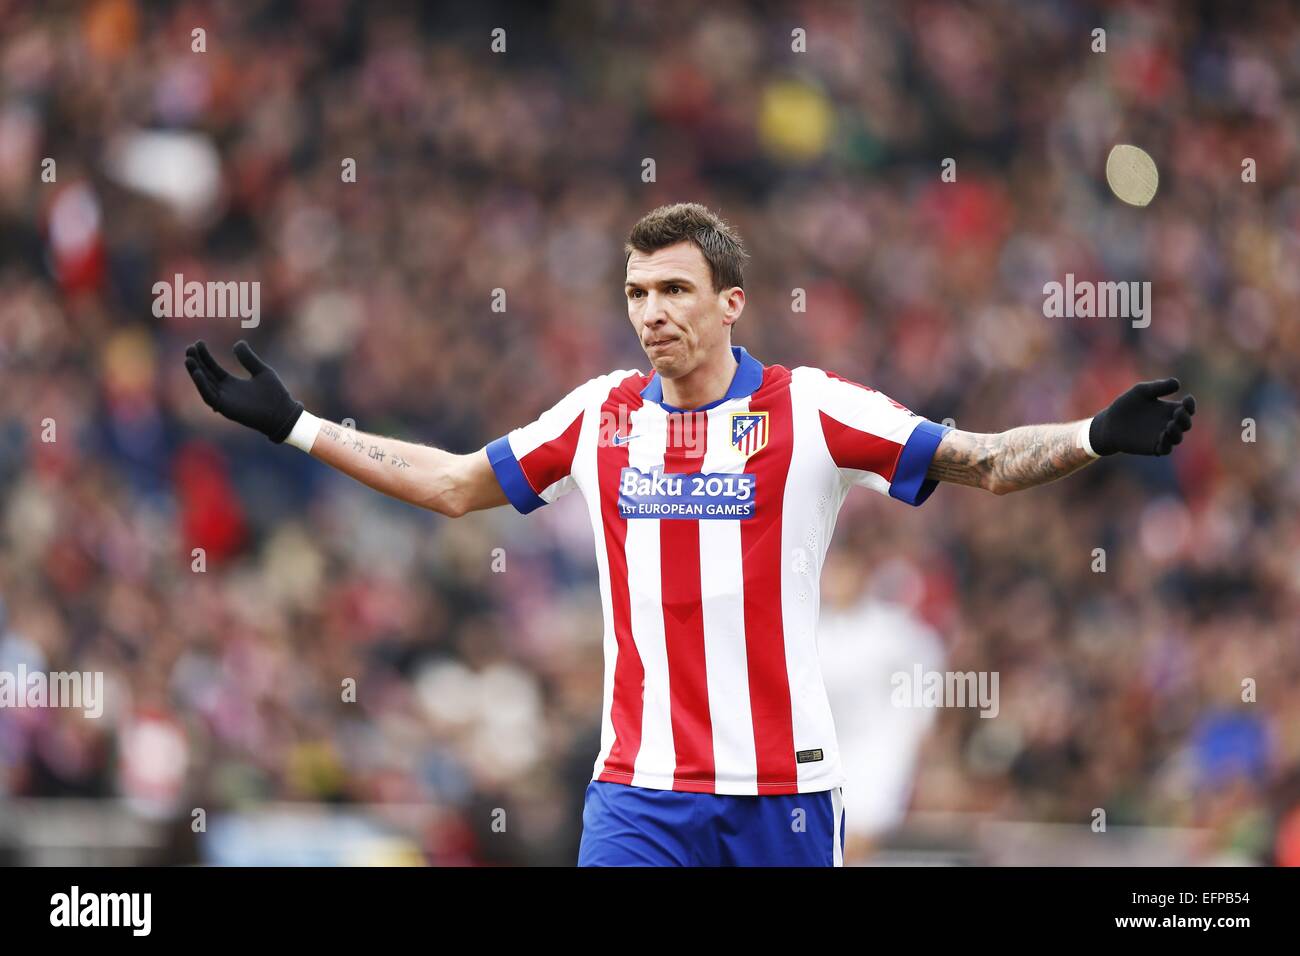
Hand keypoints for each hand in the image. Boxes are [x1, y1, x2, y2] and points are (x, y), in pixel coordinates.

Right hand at [184, 340, 303, 442]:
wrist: (283, 413)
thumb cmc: (275, 394)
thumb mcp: (261, 370)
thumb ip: (248, 358)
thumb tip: (237, 343)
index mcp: (232, 384)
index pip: (213, 368)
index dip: (205, 356)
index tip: (199, 342)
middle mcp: (225, 392)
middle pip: (205, 375)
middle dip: (196, 361)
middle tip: (189, 348)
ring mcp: (224, 401)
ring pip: (204, 385)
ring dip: (195, 371)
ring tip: (188, 358)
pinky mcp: (225, 409)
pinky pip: (209, 396)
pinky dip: (202, 385)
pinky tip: (197, 372)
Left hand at [1089, 378, 1195, 455]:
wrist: (1109, 423)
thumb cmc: (1126, 405)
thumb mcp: (1141, 391)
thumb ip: (1158, 387)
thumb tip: (1177, 383)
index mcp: (1169, 409)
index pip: (1187, 408)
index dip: (1190, 404)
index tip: (1187, 399)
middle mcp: (1169, 423)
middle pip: (1185, 424)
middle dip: (1185, 418)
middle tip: (1178, 412)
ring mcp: (1161, 437)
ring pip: (1177, 438)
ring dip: (1177, 432)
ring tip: (1170, 424)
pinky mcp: (1152, 447)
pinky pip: (1165, 449)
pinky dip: (1167, 444)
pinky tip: (1163, 436)